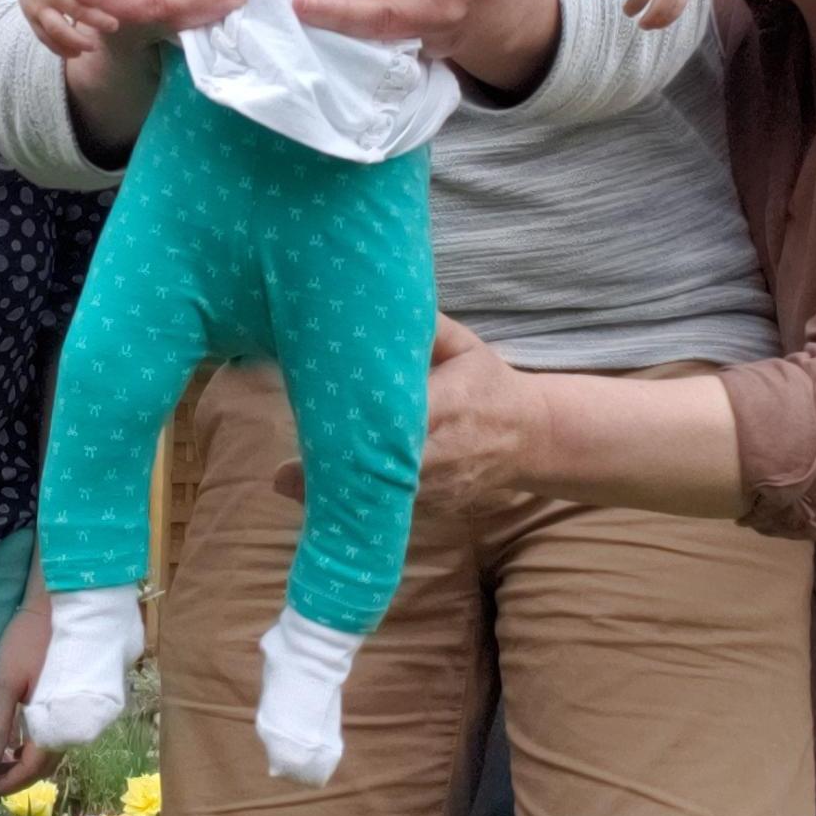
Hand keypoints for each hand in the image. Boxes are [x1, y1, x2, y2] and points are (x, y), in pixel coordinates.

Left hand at [0, 574, 55, 795]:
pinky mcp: (74, 701)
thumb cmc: (28, 640)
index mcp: (54, 722)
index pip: (31, 768)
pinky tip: (17, 741)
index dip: (6, 782)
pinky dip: (35, 745)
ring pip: (51, 752)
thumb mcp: (6, 682)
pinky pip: (56, 735)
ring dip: (26, 762)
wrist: (60, 606)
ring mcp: (75, 713)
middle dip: (16, 776)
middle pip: (44, 765)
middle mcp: (70, 724)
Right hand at [7, 0, 116, 60]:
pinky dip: (59, 49)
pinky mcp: (31, 18)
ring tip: (93, 47)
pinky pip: (44, 38)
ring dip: (78, 42)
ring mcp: (38, 6)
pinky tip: (75, 53)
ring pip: (58, 30)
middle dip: (98, 22)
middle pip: (77, 12)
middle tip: (113, 26)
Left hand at [277, 316, 544, 520]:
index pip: (401, 420)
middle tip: (284, 474)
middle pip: (385, 470)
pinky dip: (361, 506)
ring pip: (385, 500)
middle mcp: (445, 453)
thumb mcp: (464, 346)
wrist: (531, 437)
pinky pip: (392, 512)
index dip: (360, 429)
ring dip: (341, 496)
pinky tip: (323, 501)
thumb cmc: (488, 383)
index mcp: (450, 404)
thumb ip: (424, 328)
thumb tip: (369, 302)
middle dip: (336, 474)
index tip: (318, 428)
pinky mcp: (436, 509)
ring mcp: (442, 488)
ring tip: (292, 485)